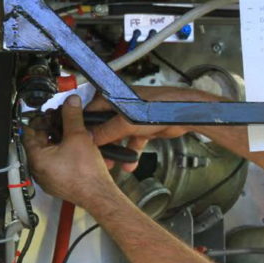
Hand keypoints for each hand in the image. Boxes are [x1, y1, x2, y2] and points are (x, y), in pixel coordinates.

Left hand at [24, 95, 116, 208]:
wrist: (99, 194)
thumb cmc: (86, 173)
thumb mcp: (79, 137)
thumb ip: (72, 116)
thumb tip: (71, 102)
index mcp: (36, 159)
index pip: (29, 132)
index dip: (40, 120)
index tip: (49, 114)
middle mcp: (38, 170)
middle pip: (39, 143)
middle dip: (50, 130)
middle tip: (62, 122)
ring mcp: (47, 179)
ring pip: (48, 155)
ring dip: (57, 143)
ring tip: (71, 134)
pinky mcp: (58, 184)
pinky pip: (56, 165)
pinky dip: (62, 155)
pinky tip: (75, 150)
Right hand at [88, 86, 220, 171]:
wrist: (183, 115)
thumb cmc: (159, 108)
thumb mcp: (126, 123)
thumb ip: (106, 131)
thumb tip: (89, 139)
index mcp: (113, 98)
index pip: (91, 112)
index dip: (85, 127)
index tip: (79, 141)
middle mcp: (121, 106)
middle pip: (104, 126)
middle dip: (101, 144)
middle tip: (96, 158)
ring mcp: (133, 117)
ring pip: (118, 136)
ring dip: (116, 151)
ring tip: (111, 164)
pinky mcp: (143, 127)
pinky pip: (132, 142)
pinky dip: (131, 153)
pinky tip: (130, 163)